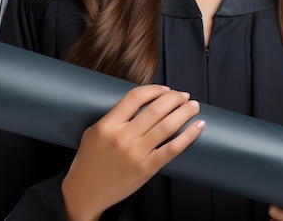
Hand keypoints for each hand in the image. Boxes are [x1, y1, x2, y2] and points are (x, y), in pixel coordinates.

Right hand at [62, 84, 203, 220]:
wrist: (84, 193)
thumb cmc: (89, 161)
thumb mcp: (94, 131)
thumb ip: (114, 115)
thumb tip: (142, 101)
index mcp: (108, 125)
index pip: (136, 97)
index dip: (155, 89)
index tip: (166, 89)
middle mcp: (123, 137)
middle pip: (156, 109)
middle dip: (176, 98)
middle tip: (185, 95)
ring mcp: (136, 154)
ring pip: (167, 126)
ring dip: (185, 112)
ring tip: (194, 106)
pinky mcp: (147, 169)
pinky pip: (172, 149)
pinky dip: (188, 136)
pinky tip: (198, 126)